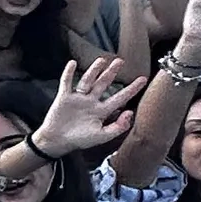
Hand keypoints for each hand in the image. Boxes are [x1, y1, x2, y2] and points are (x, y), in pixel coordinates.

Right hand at [29, 54, 146, 159]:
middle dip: (112, 72)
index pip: (120, 98)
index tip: (143, 79)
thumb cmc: (79, 140)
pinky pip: (66, 82)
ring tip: (102, 60)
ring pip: (88, 81)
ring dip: (94, 70)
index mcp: (101, 111)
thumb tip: (129, 112)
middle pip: (103, 84)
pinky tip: (72, 63)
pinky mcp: (64, 97)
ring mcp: (78, 98)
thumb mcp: (102, 136)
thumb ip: (118, 127)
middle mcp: (91, 102)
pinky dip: (68, 73)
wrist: (57, 141)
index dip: (132, 89)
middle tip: (120, 61)